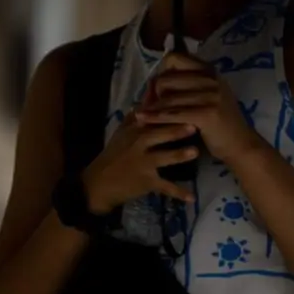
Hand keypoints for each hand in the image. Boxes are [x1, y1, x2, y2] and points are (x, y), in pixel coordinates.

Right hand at [82, 112, 199, 213]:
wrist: (98, 184)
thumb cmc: (113, 156)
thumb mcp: (120, 134)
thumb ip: (134, 117)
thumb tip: (147, 96)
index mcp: (133, 131)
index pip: (151, 118)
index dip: (168, 111)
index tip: (185, 105)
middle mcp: (137, 145)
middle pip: (158, 135)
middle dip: (175, 130)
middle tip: (194, 126)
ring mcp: (142, 164)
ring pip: (162, 158)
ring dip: (178, 155)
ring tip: (195, 152)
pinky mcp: (146, 182)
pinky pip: (165, 187)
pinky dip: (179, 193)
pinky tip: (192, 197)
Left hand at [136, 53, 262, 164]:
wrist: (240, 145)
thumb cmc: (220, 123)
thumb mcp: (208, 97)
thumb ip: (188, 86)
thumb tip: (155, 81)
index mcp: (210, 71)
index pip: (175, 59)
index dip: (161, 72)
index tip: (156, 88)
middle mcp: (211, 79)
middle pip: (167, 78)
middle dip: (153, 92)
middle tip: (146, 105)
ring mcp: (211, 95)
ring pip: (168, 97)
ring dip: (151, 107)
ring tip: (139, 115)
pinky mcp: (207, 113)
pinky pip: (173, 113)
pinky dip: (156, 118)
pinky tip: (144, 121)